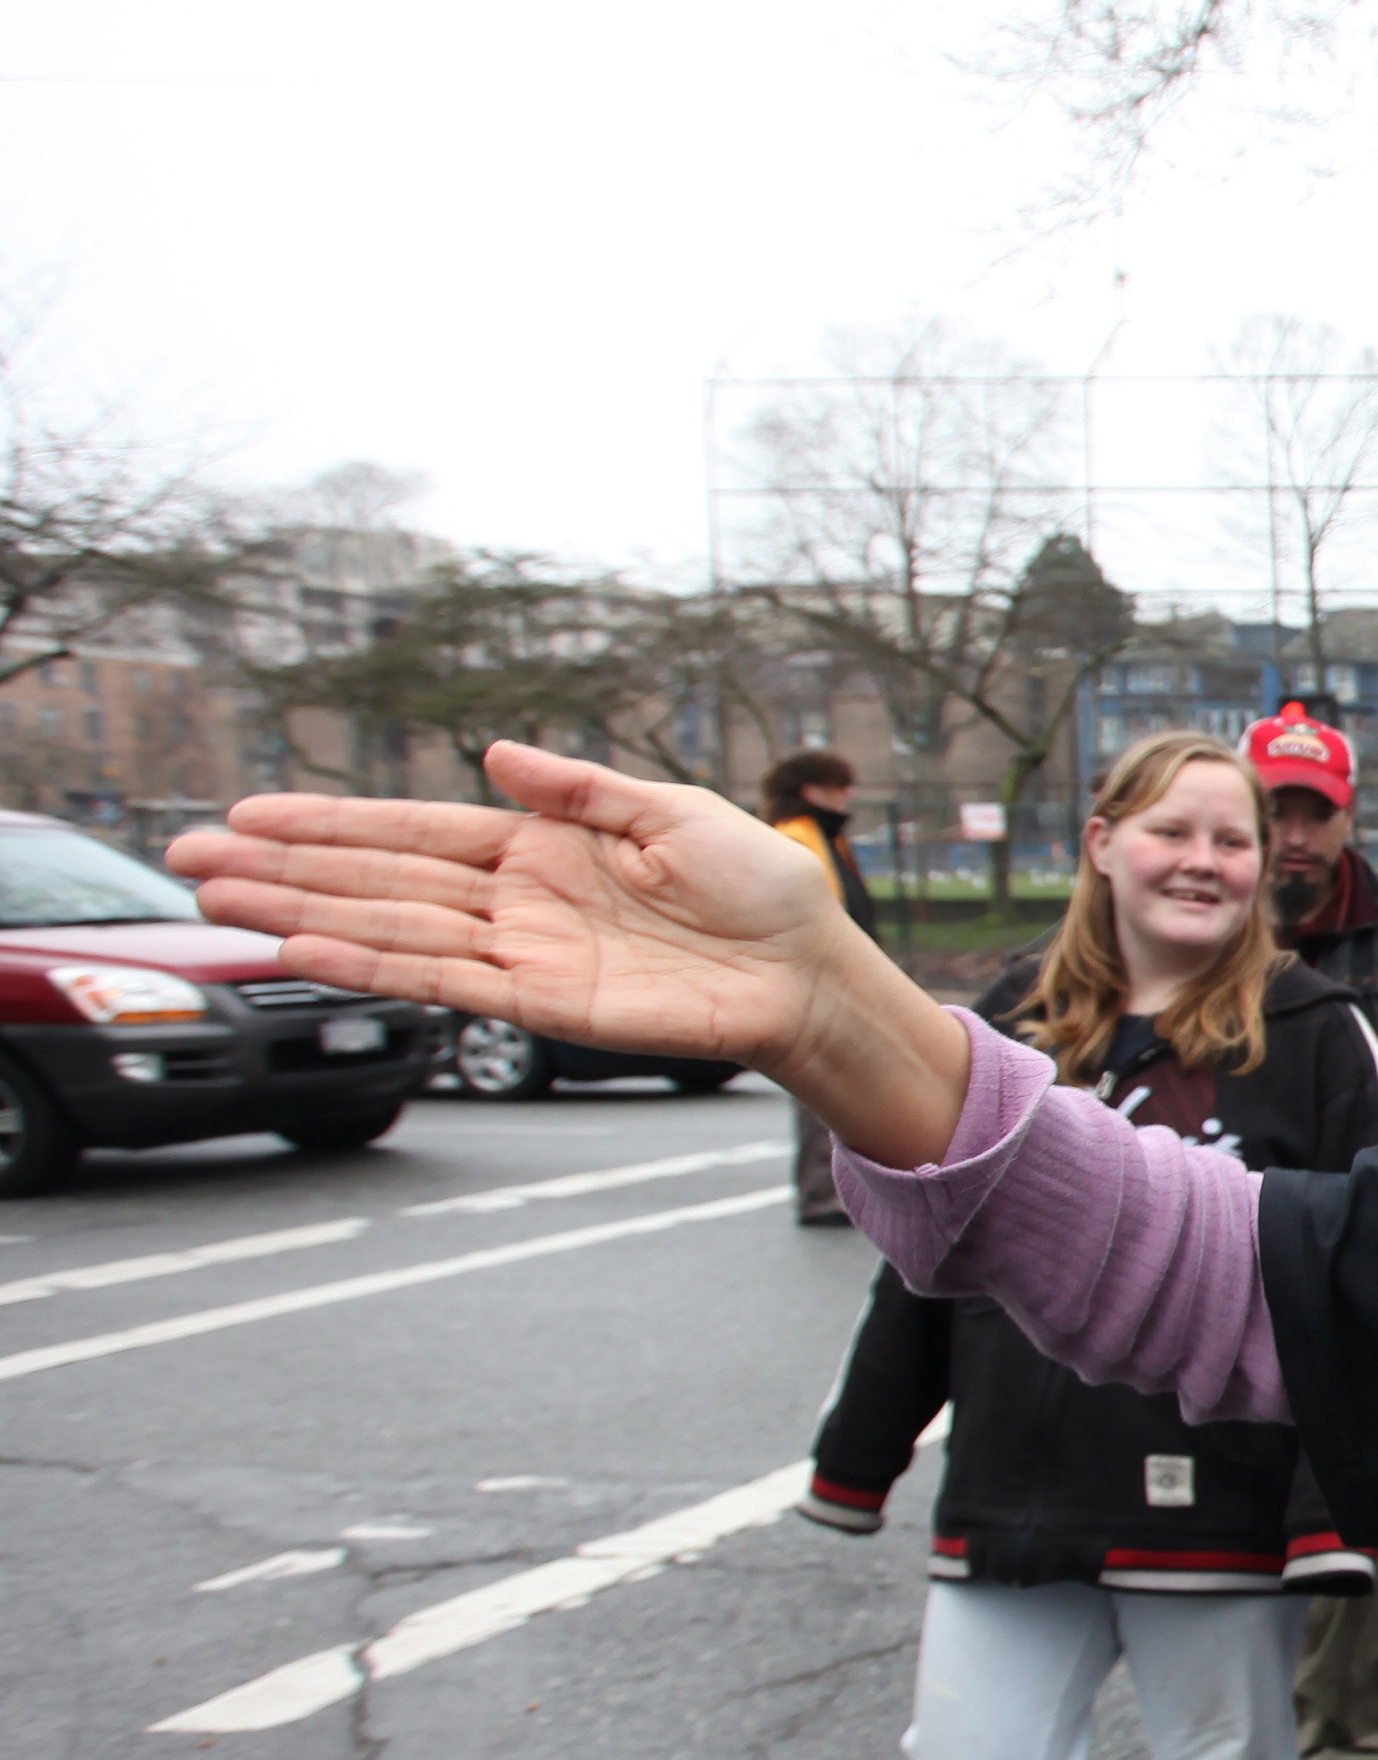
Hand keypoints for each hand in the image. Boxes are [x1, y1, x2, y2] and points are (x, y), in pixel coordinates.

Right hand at [170, 742, 968, 1164]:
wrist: (810, 969)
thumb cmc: (758, 888)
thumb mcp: (672, 812)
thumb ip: (578, 788)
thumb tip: (492, 754)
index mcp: (542, 845)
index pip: (413, 829)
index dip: (331, 823)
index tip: (249, 813)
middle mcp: (517, 900)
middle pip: (376, 878)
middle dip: (282, 869)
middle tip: (185, 858)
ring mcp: (522, 953)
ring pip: (387, 931)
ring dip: (300, 917)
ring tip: (217, 902)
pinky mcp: (542, 1005)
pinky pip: (439, 982)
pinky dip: (369, 966)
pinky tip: (302, 950)